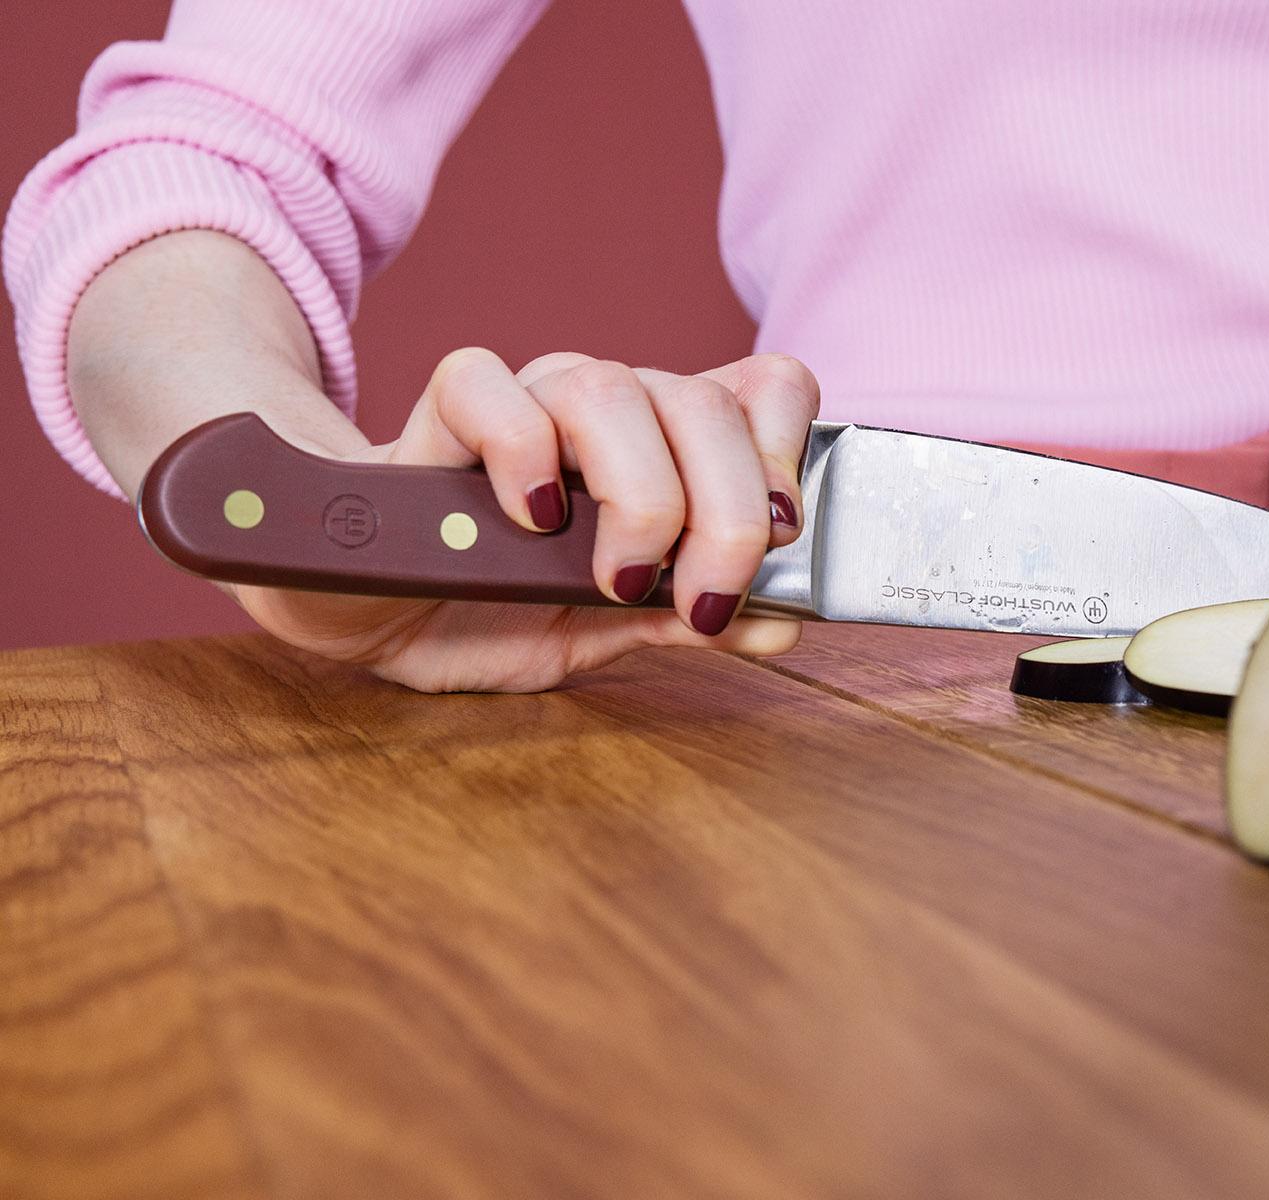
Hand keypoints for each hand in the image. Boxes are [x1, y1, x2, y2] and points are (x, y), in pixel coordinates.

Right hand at [239, 348, 818, 691]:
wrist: (372, 611)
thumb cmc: (492, 608)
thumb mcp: (605, 632)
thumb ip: (686, 620)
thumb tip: (783, 625)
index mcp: (666, 448)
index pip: (763, 388)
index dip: (785, 447)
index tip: (781, 534)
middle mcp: (610, 409)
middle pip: (701, 403)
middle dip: (725, 511)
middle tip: (703, 598)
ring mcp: (528, 401)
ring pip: (610, 388)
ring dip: (638, 494)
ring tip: (616, 577)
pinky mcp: (443, 412)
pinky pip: (490, 389)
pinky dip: (522, 454)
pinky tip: (530, 519)